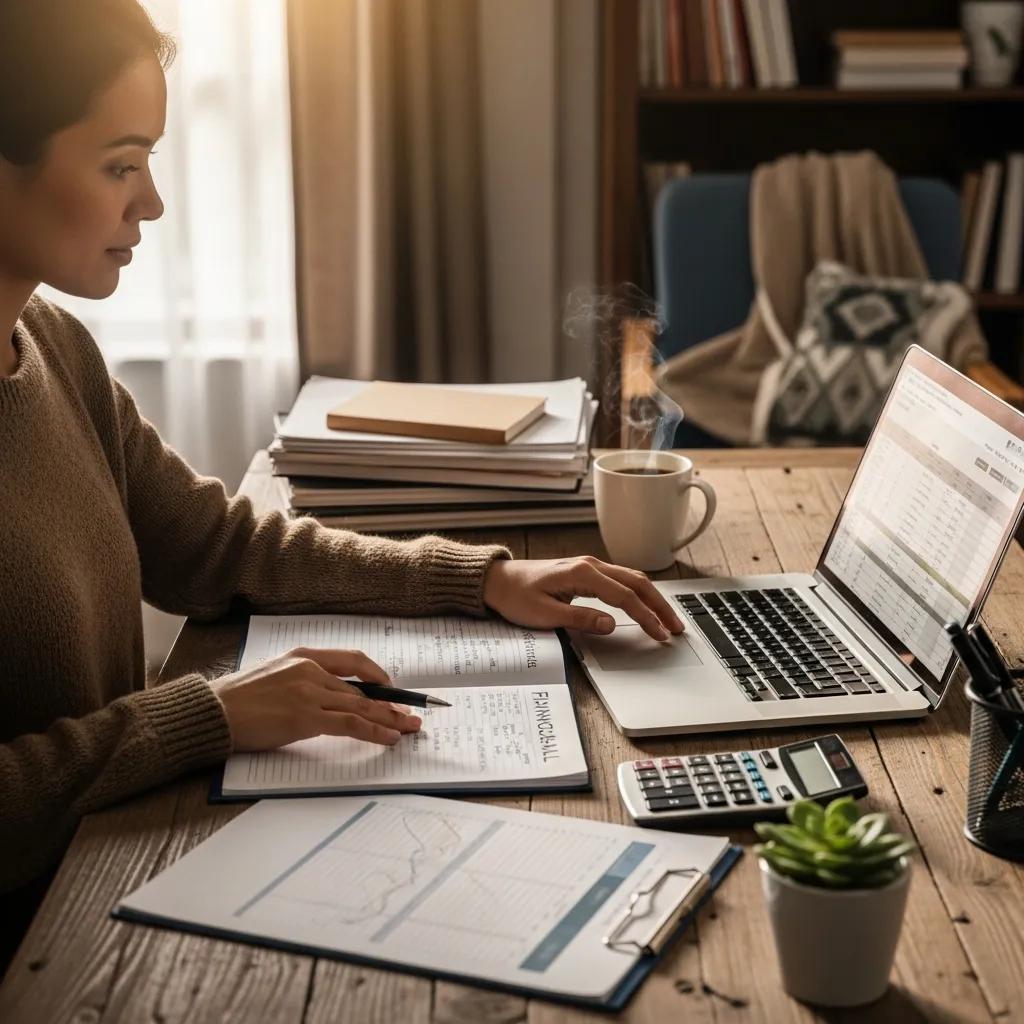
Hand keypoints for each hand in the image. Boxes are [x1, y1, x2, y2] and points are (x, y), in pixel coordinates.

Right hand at [212, 647, 421, 751]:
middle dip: (391, 703)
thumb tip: (335, 699)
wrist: (213, 711)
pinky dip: (374, 730)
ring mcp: (309, 693)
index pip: (353, 660)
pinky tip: (388, 737)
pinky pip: (351, 724)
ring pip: (362, 705)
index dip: (378, 675)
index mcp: (304, 656)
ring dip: (390, 718)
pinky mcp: (306, 717)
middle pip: (363, 687)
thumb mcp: (276, 676)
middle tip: (412, 713)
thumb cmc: (239, 699)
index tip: (391, 689)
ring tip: (409, 728)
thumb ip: (305, 681)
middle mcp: (311, 670)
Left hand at [483, 556, 684, 640]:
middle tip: (677, 628)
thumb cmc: (516, 597)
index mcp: (582, 574)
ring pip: (633, 579)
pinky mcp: (587, 572)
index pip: (624, 596)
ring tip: (668, 619)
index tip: (660, 634)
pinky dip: (639, 592)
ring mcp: (590, 566)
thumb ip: (580, 619)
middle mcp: (590, 565)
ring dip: (653, 598)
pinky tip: (647, 605)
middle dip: (660, 606)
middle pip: (637, 583)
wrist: (497, 580)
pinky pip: (622, 579)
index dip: (646, 617)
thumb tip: (611, 624)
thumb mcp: (545, 614)